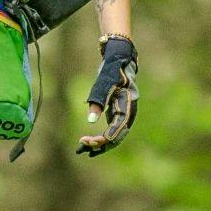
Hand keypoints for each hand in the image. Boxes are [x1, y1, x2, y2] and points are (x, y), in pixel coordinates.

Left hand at [73, 35, 140, 157]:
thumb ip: (98, 101)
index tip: (90, 142)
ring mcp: (124, 115)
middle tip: (82, 146)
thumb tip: (91, 121)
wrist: (120, 60)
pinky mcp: (117, 114)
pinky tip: (90, 144)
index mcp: (127, 106)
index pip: (118, 128)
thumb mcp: (103, 83)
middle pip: (117, 136)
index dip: (105, 137)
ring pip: (114, 136)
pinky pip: (111, 131)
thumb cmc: (112, 70)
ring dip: (100, 144)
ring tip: (83, 150)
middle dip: (101, 143)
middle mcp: (128, 114)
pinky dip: (101, 138)